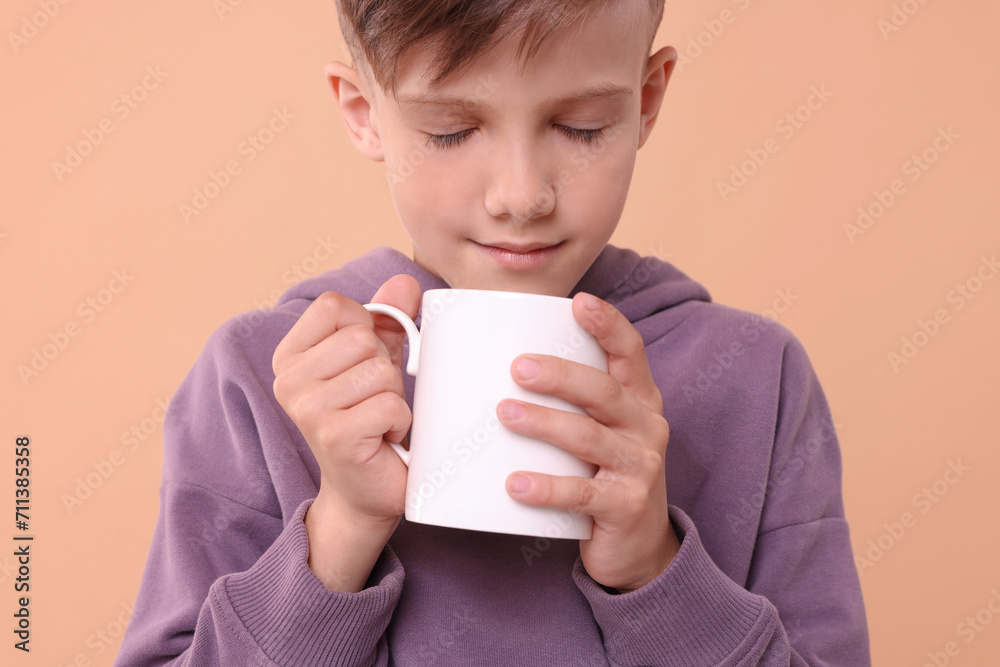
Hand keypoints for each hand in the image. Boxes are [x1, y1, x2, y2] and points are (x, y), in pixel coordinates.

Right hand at [271, 274, 419, 589]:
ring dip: (393, 397)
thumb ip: (387, 319)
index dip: (365, 327)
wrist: (365, 489)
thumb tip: (404, 282)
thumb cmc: (369, 419)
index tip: (363, 362)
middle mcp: (288, 381)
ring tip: (377, 420)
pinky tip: (383, 439)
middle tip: (372, 400)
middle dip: (384, 368)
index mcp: (290, 356)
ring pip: (381, 371)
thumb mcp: (376, 360)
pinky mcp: (334, 436)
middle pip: (363, 338)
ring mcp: (307, 409)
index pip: (335, 305)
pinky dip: (400, 422)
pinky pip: (391, 404)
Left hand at [497, 292, 679, 591]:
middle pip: (604, 391)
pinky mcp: (625, 507)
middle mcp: (646, 427)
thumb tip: (491, 365)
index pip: (630, 352)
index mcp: (639, 400)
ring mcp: (639, 468)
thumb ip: (567, 401)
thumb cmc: (601, 474)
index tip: (579, 302)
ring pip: (589, 437)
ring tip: (504, 412)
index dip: (608, 325)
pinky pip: (582, 494)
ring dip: (545, 422)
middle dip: (561, 375)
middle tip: (517, 366)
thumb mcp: (597, 431)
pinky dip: (547, 487)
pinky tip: (514, 484)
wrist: (638, 548)